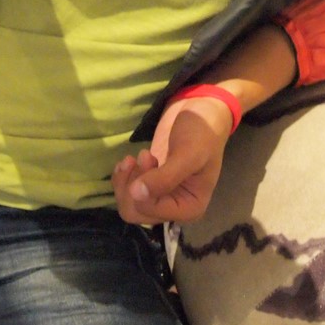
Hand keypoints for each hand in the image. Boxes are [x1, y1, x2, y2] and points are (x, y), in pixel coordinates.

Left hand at [111, 95, 232, 225]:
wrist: (202, 111)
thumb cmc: (202, 133)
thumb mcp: (187, 154)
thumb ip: (164, 178)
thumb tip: (135, 195)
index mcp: (190, 208)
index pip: (151, 212)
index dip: (142, 187)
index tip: (148, 156)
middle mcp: (174, 208)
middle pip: (136, 212)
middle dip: (131, 185)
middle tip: (143, 156)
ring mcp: (162, 197)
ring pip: (129, 204)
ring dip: (126, 180)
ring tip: (136, 156)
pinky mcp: (151, 185)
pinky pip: (128, 193)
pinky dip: (123, 177)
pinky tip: (130, 160)